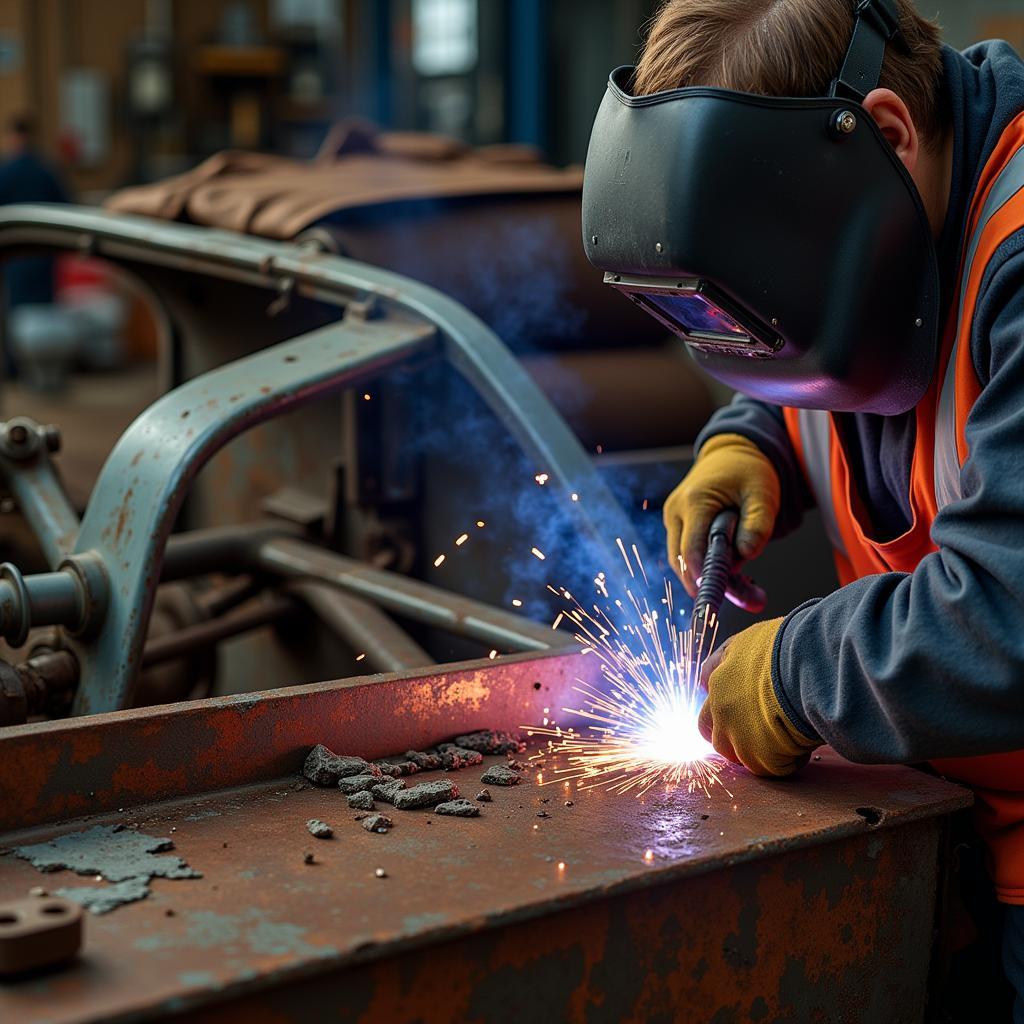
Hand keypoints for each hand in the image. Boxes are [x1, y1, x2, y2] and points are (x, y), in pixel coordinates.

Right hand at [663, 433, 779, 609]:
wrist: (732, 455)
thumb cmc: (748, 472)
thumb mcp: (763, 494)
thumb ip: (758, 525)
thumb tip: (747, 555)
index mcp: (694, 501)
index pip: (692, 549)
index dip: (703, 577)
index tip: (719, 601)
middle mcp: (676, 512)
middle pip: (683, 562)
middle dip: (712, 586)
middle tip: (750, 600)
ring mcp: (674, 520)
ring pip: (684, 563)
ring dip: (712, 581)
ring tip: (752, 592)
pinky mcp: (679, 528)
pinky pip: (689, 556)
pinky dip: (710, 570)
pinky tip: (737, 577)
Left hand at [697, 617, 818, 776]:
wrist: (809, 668)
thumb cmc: (793, 645)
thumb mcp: (761, 637)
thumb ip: (747, 653)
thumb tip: (751, 662)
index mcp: (722, 671)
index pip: (708, 680)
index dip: (721, 689)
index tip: (735, 695)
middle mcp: (720, 703)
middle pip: (706, 725)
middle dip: (724, 729)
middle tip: (754, 729)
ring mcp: (735, 732)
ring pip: (731, 750)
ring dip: (752, 749)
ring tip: (782, 739)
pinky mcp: (758, 757)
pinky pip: (767, 767)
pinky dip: (783, 762)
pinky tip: (802, 746)